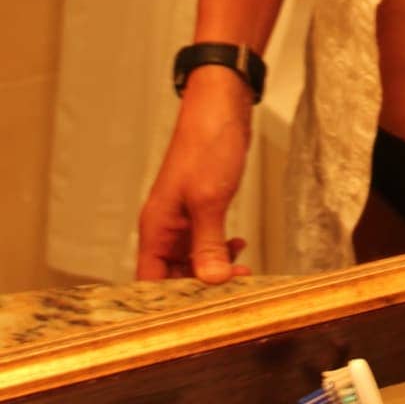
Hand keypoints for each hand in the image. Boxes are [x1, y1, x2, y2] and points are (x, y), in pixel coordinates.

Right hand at [136, 67, 252, 281]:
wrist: (221, 106)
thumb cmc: (207, 144)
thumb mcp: (209, 199)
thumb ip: (208, 244)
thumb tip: (211, 281)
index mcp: (156, 227)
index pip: (150, 281)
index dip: (171, 300)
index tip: (200, 310)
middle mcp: (165, 226)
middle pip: (172, 275)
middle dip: (201, 285)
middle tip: (232, 289)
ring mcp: (183, 217)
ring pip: (192, 259)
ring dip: (214, 268)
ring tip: (241, 269)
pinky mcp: (200, 207)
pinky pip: (205, 241)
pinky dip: (220, 248)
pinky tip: (238, 247)